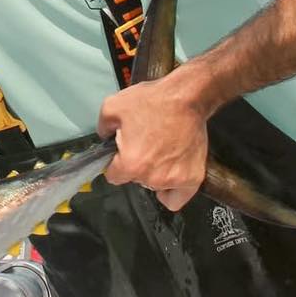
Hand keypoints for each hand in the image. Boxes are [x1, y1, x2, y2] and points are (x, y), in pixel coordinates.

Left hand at [97, 77, 207, 211]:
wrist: (187, 97)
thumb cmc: (151, 101)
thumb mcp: (112, 107)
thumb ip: (102, 129)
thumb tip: (104, 140)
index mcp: (130, 165)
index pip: (113, 176)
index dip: (116, 163)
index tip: (124, 151)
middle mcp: (151, 178)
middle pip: (135, 180)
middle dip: (136, 165)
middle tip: (146, 144)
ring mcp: (174, 181)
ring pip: (154, 187)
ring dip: (154, 174)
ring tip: (162, 151)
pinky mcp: (193, 179)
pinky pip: (176, 199)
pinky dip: (171, 192)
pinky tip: (169, 176)